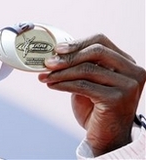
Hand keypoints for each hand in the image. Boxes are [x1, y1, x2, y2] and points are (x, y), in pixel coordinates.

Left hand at [38, 34, 145, 155]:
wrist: (106, 137)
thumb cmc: (96, 107)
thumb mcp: (90, 81)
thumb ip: (81, 64)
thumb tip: (54, 52)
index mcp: (127, 63)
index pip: (101, 41)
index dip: (77, 43)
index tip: (57, 49)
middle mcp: (133, 71)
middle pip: (96, 52)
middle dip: (68, 56)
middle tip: (47, 63)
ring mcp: (127, 85)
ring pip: (87, 69)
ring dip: (61, 72)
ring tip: (45, 76)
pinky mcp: (117, 99)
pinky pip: (83, 85)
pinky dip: (63, 84)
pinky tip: (52, 85)